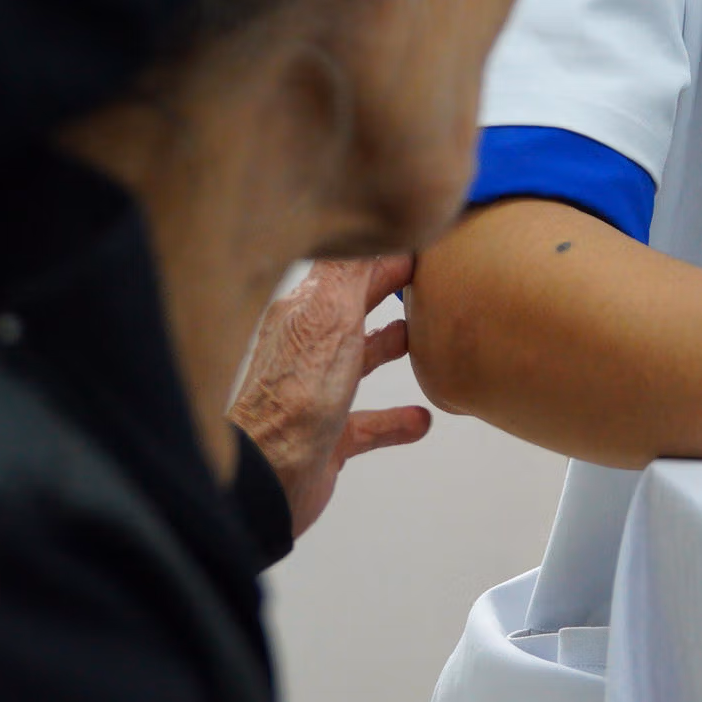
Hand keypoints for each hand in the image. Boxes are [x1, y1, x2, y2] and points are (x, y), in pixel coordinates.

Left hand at [230, 254, 430, 537]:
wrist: (269, 474)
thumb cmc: (296, 394)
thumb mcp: (331, 314)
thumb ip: (354, 271)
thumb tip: (372, 228)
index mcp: (306, 311)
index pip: (351, 270)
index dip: (387, 254)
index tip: (427, 243)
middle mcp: (310, 347)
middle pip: (357, 309)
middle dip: (391, 291)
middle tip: (432, 279)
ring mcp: (318, 392)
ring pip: (361, 360)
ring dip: (394, 347)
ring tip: (428, 340)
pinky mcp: (329, 435)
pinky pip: (369, 422)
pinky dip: (395, 419)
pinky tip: (420, 420)